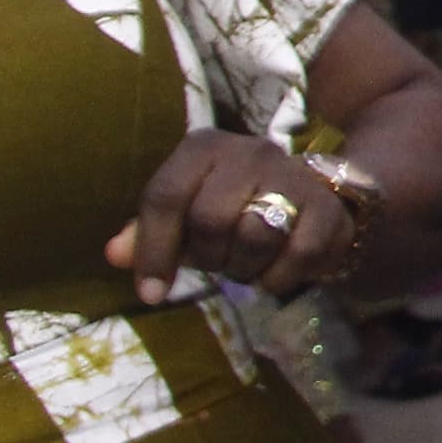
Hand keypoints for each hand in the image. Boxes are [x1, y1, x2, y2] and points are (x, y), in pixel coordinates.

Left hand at [108, 135, 356, 302]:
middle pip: (210, 219)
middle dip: (208, 257)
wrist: (311, 195)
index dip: (153, 250)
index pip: (165, 196)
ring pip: (253, 237)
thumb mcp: (185, 214)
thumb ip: (147, 234)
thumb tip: (114, 255)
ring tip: (245, 265)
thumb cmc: (232, 206)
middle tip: (217, 263)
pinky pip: (296, 255)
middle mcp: (250, 151)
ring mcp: (293, 174)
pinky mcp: (328, 204)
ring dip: (243, 269)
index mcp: (204, 148)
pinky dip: (278, 278)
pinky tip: (274, 272)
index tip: (151, 294)